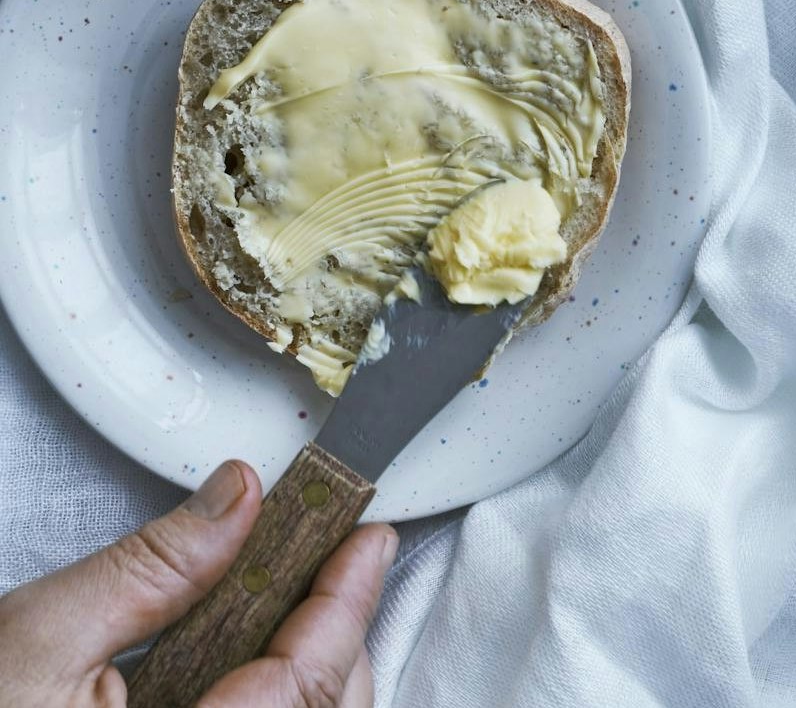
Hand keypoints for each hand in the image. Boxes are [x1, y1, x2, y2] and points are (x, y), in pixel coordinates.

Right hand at [0, 462, 395, 706]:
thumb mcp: (36, 641)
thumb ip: (150, 569)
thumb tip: (238, 497)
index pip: (306, 682)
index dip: (347, 601)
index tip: (370, 538)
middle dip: (341, 633)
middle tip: (339, 558)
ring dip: (316, 672)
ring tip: (299, 601)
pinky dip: (281, 701)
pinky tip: (258, 661)